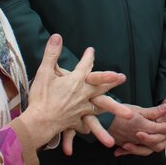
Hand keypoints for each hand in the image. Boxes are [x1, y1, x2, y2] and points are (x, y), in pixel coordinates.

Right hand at [19, 35, 128, 149]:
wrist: (39, 122)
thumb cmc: (41, 97)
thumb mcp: (44, 72)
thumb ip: (52, 53)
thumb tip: (57, 36)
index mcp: (77, 81)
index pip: (85, 65)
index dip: (88, 56)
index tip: (91, 50)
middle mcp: (83, 94)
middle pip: (101, 85)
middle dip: (111, 80)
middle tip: (122, 77)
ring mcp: (81, 109)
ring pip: (99, 107)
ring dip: (112, 107)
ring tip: (126, 111)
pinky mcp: (75, 122)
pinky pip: (84, 124)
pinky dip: (87, 126)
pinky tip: (89, 129)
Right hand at [108, 104, 165, 156]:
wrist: (100, 121)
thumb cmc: (117, 112)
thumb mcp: (136, 109)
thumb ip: (152, 111)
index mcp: (143, 126)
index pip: (163, 127)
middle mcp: (139, 137)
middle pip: (159, 141)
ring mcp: (132, 142)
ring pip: (150, 148)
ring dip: (159, 144)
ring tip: (165, 138)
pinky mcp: (126, 145)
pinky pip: (139, 150)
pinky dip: (146, 148)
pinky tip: (149, 145)